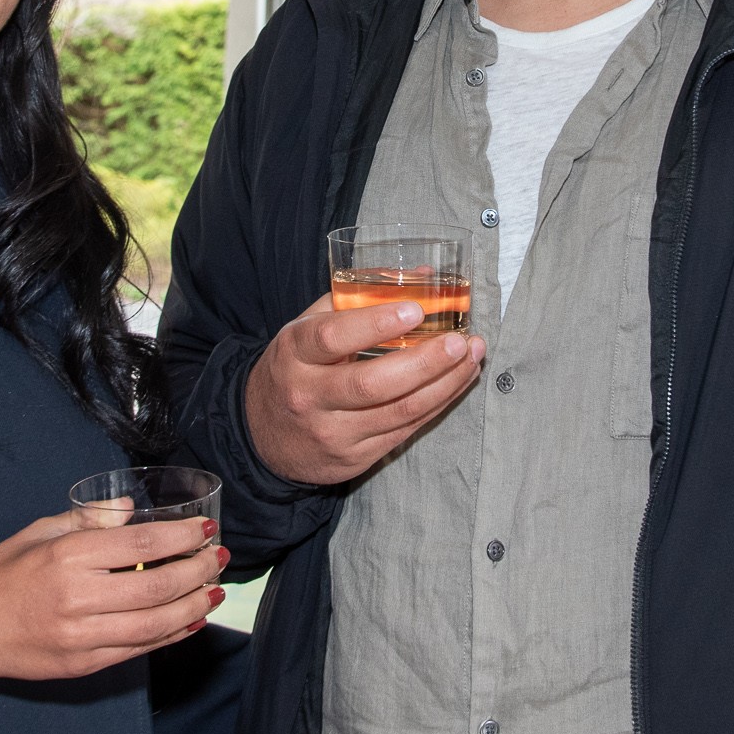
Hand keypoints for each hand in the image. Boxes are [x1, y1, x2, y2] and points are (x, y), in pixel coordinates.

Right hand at [0, 511, 225, 683]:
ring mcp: (82, 637)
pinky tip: (191, 620)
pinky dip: (172, 635)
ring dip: (194, 606)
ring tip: (214, 589)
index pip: (142, 544)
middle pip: (157, 586)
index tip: (205, 528)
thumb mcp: (38, 531)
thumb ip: (86, 518)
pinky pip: (139, 650)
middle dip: (198, 571)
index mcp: (67, 557)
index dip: (182, 536)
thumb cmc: (3, 573)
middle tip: (219, 557)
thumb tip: (129, 507)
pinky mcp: (84, 664)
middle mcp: (78, 598)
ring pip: (155, 624)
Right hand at [244, 294, 484, 485]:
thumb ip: (356, 298)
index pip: (333, 337)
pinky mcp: (353, 458)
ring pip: (398, 411)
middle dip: (425, 363)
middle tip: (460, 342)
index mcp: (295, 353)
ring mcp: (332, 432)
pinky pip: (404, 431)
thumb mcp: (307, 327)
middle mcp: (309, 396)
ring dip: (444, 385)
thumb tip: (420, 275)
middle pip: (372, 383)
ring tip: (471, 358)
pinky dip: (437, 405)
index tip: (415, 309)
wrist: (262, 434)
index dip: (376, 323)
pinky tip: (457, 383)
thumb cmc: (295, 367)